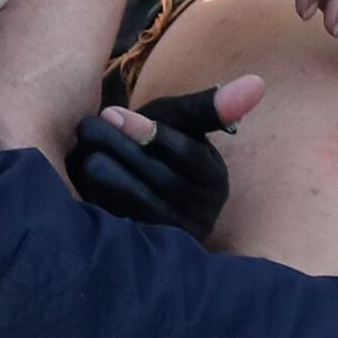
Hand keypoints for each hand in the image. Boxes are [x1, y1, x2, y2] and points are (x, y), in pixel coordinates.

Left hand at [72, 78, 256, 240]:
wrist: (123, 193)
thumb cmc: (152, 149)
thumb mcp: (177, 124)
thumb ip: (207, 106)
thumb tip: (258, 82)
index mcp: (215, 183)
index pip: (188, 156)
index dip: (148, 133)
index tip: (112, 112)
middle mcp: (201, 218)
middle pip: (159, 179)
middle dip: (118, 146)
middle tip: (88, 124)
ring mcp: (170, 241)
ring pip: (131, 198)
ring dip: (100, 166)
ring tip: (84, 148)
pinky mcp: (137, 254)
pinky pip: (109, 219)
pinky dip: (90, 193)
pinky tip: (79, 177)